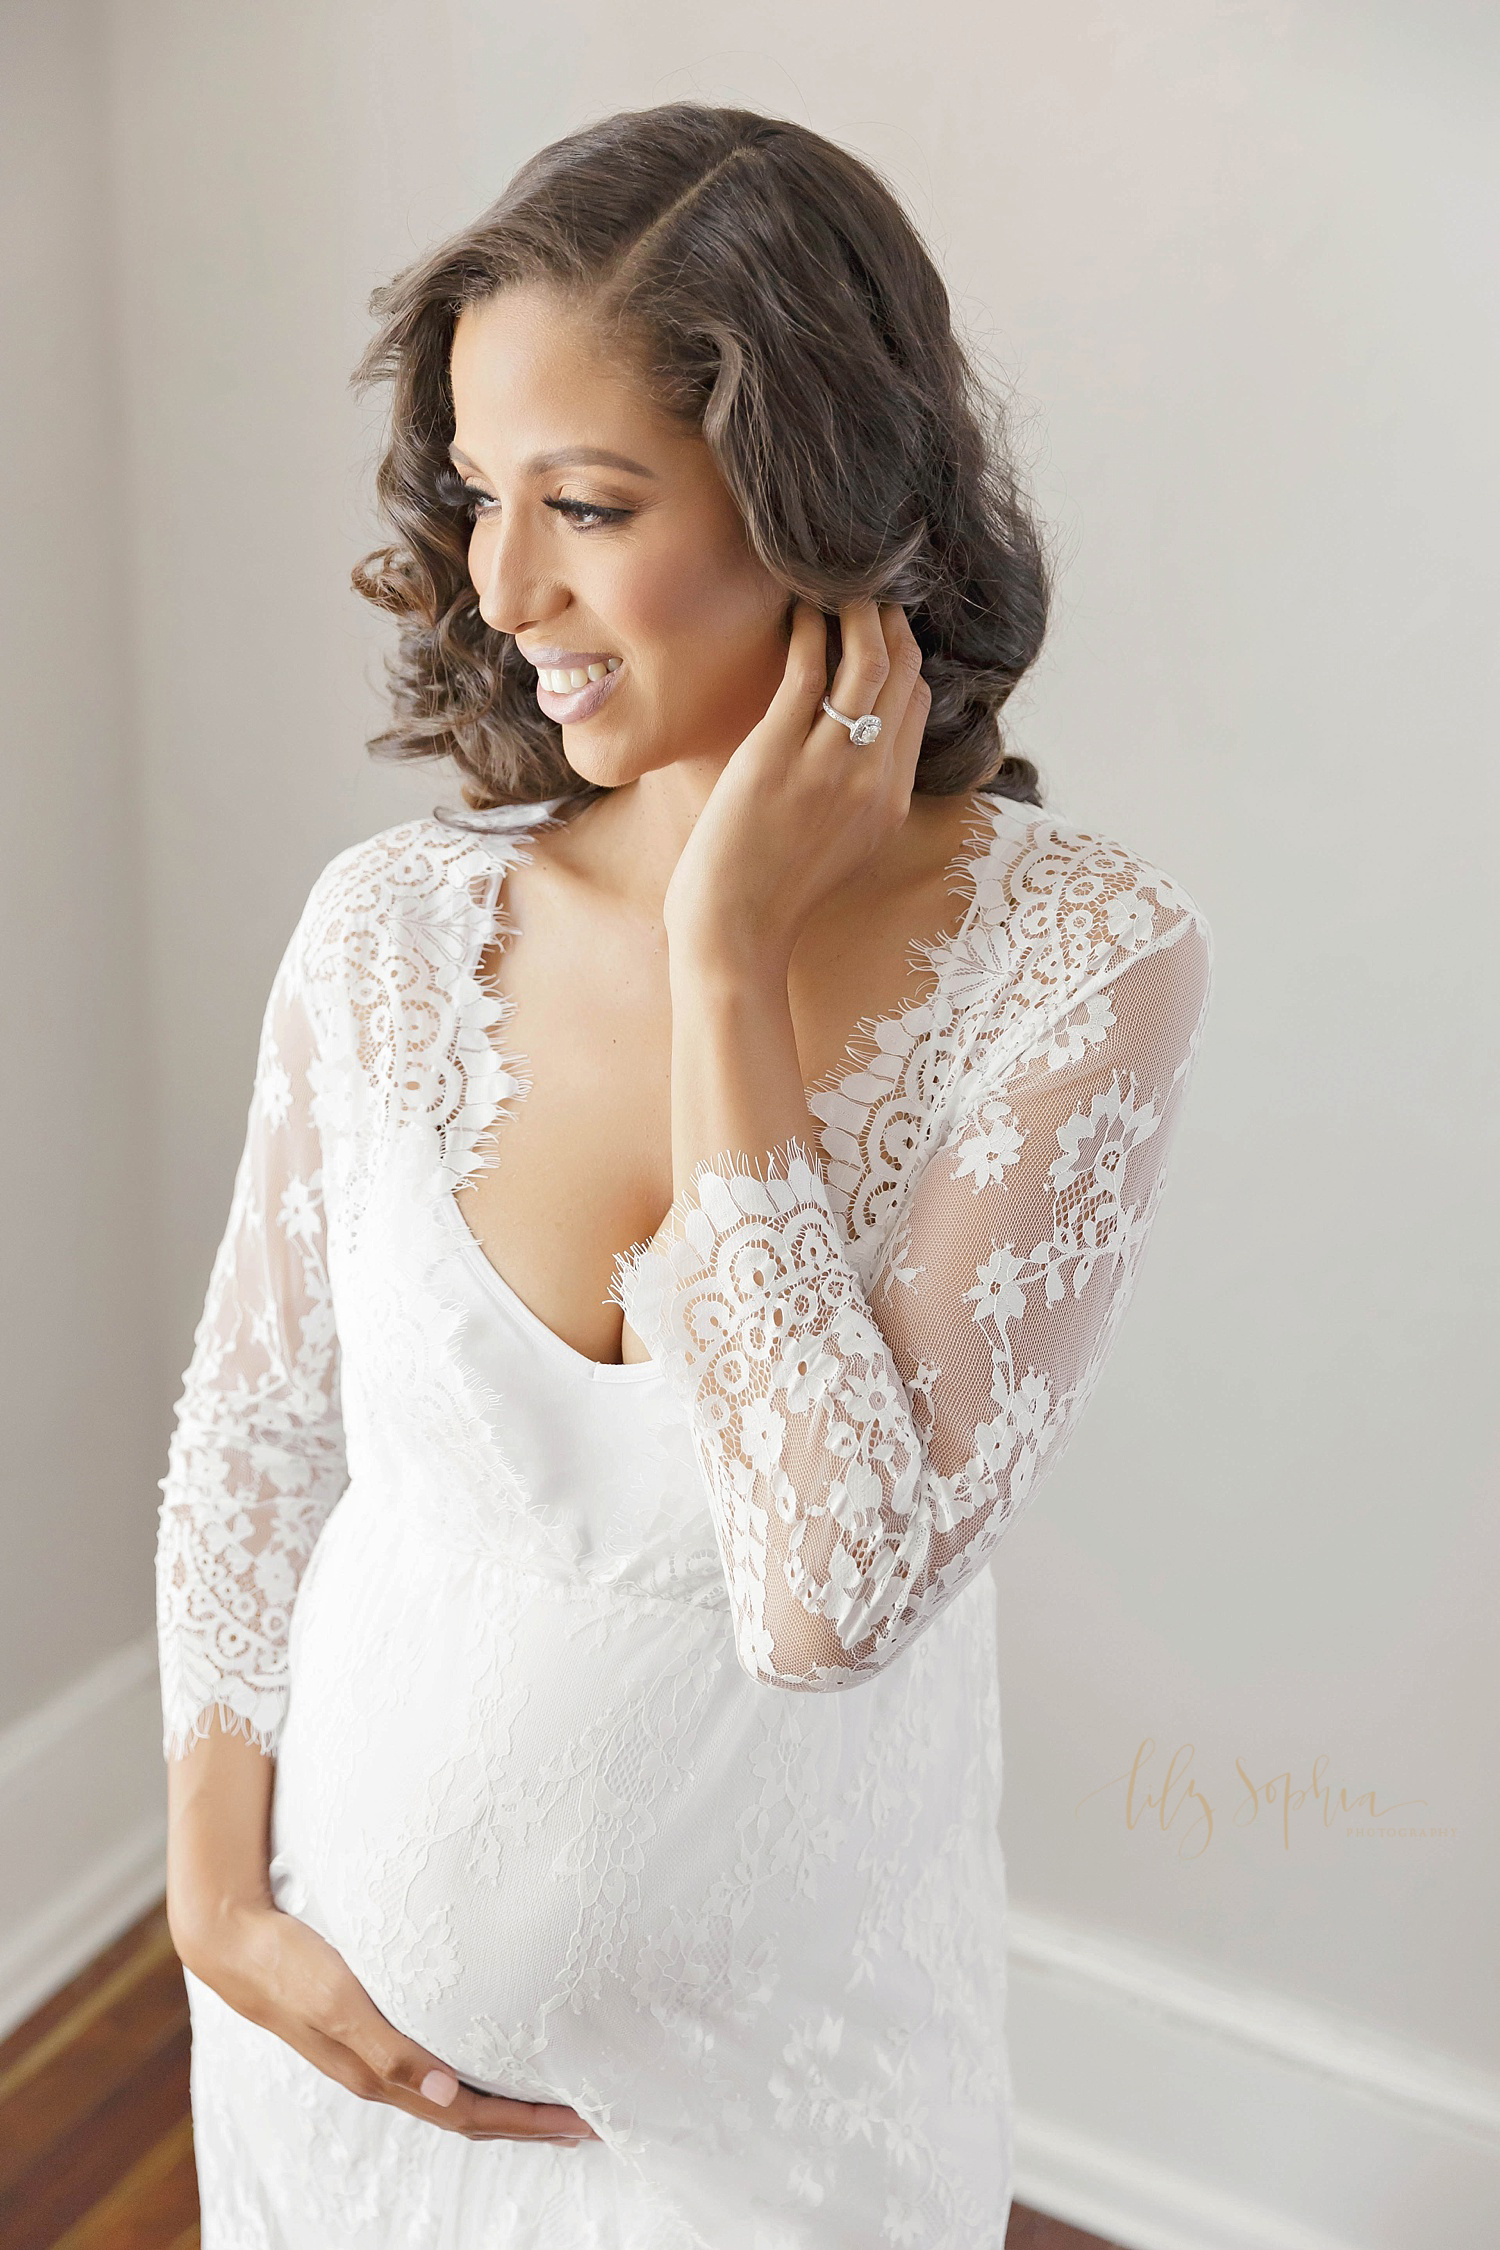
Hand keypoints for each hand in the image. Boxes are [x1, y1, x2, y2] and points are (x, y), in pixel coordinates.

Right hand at [177, 1901, 598, 2145]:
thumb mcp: (339, 2001)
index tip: (580, 2123)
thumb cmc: (289, 1965)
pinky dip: (473, 2074)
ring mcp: (376, 2055)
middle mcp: (384, 2075)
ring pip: (455, 2095)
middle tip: (587, 2123)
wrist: (235, 1942)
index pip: (470, 2117)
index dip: (526, 2124)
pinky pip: (435, 2066)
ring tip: (552, 2101)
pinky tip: (489, 2057)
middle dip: (528, 2124)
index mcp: (381, 2076)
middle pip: (470, 2117)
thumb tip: (448, 2094)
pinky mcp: (372, 2028)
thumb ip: (389, 2048)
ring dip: (506, 2104)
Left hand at [661, 598, 930, 973]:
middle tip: (865, 591)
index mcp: (893, 802)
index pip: (917, 705)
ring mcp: (829, 766)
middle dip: (890, 622)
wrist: (737, 932)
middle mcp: (873, 779)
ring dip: (859, 612)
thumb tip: (855, 749)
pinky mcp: (778, 755)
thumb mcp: (842, 848)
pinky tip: (799, 610)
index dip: (903, 656)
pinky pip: (807, 673)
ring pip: (868, 662)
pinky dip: (808, 631)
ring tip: (839, 588)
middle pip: (904, 675)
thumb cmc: (774, 894)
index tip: (881, 626)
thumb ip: (860, 798)